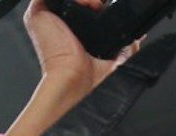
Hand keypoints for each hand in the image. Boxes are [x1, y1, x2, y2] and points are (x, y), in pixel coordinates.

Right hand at [7, 0, 140, 135]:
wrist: (76, 87)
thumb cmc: (89, 83)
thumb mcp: (116, 59)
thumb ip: (127, 46)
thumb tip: (138, 38)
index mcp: (73, 35)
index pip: (85, 8)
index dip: (97, 4)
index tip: (106, 6)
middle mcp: (58, 25)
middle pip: (75, 0)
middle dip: (93, 0)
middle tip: (103, 5)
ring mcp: (47, 18)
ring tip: (97, 5)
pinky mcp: (36, 14)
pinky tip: (89, 4)